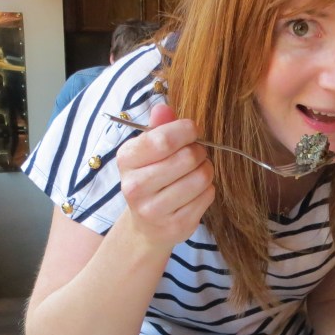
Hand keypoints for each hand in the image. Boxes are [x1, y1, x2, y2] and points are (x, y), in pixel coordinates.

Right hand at [116, 103, 215, 246]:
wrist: (146, 225)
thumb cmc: (151, 177)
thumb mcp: (148, 150)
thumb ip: (158, 127)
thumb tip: (163, 108)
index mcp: (126, 159)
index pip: (163, 140)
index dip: (186, 130)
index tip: (193, 131)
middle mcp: (135, 187)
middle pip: (187, 158)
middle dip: (199, 151)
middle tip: (196, 154)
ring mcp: (154, 210)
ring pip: (201, 178)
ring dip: (206, 170)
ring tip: (196, 172)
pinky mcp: (176, 226)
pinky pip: (207, 196)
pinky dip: (208, 189)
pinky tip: (195, 191)